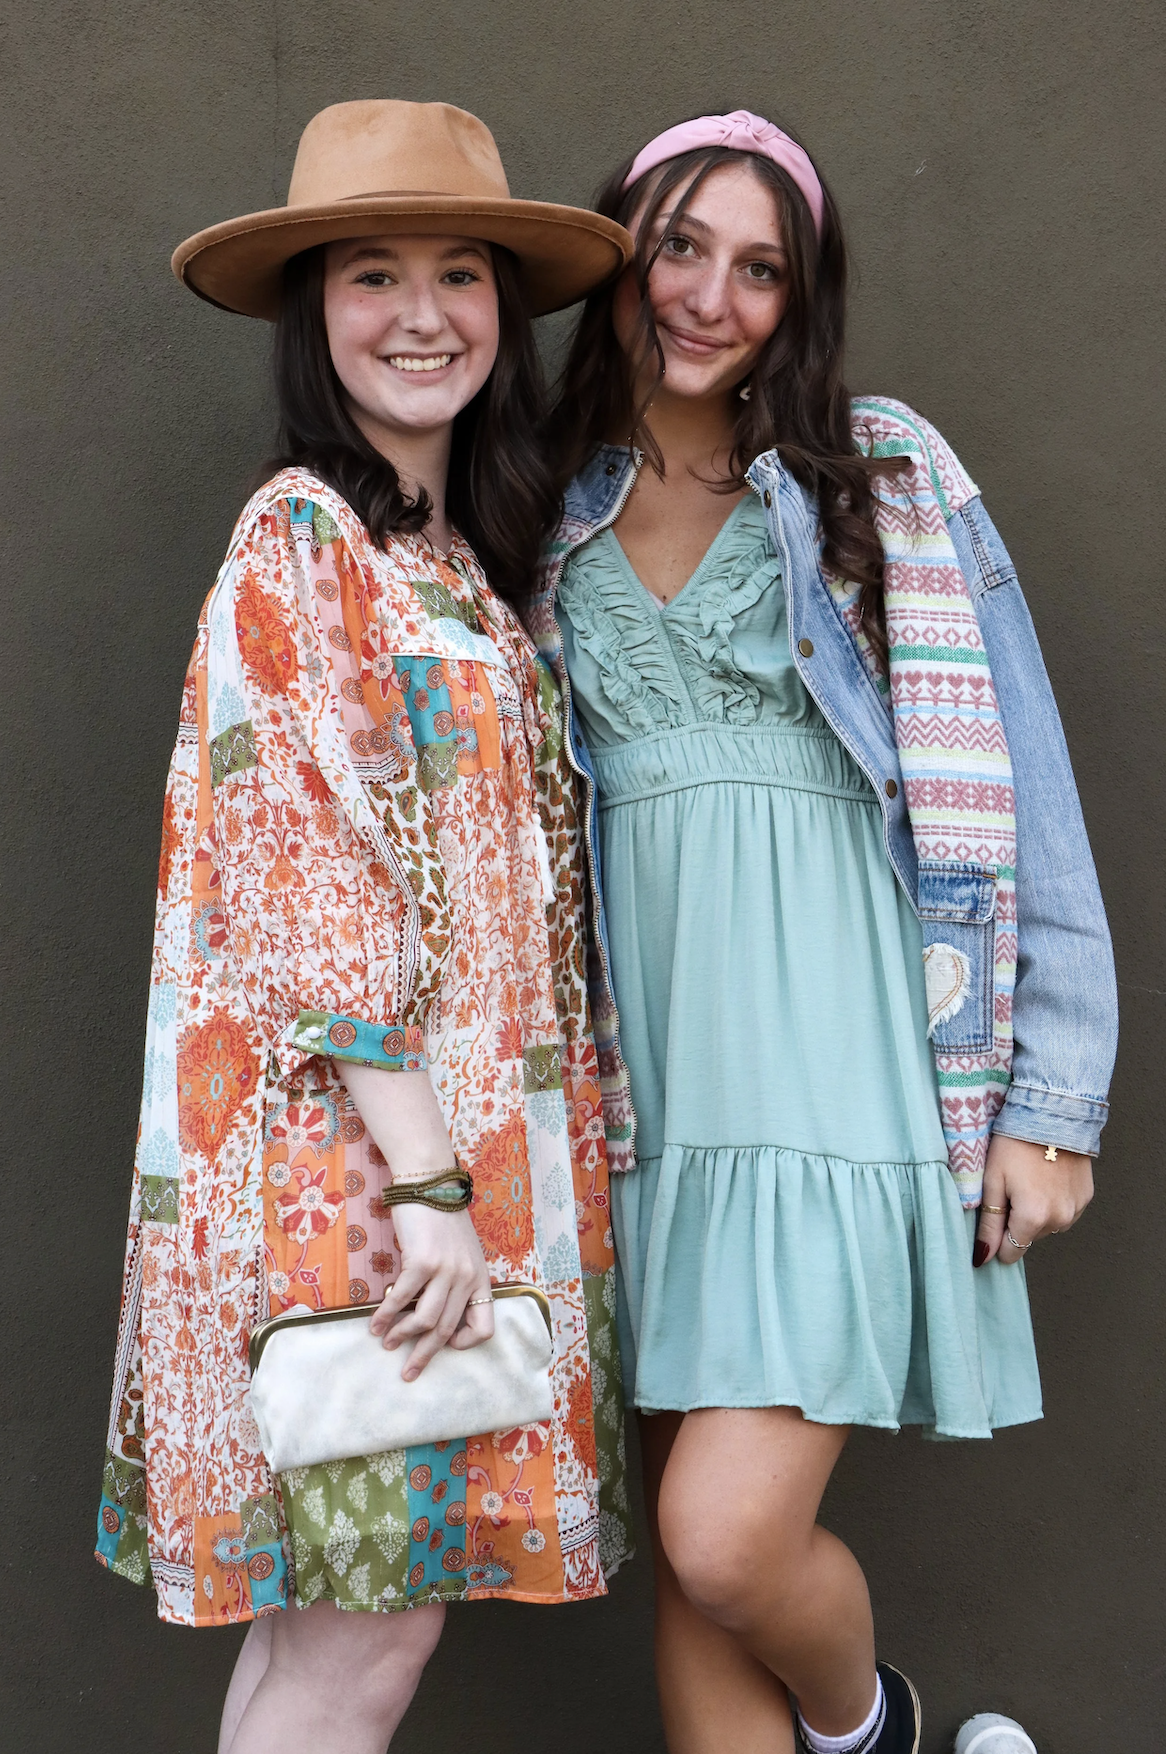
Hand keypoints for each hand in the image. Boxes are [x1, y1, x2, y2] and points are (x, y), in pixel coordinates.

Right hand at [368, 1201, 493, 1378]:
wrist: (430, 1185)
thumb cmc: (442, 1219)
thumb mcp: (462, 1252)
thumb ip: (457, 1280)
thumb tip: (436, 1313)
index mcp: (481, 1278)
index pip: (485, 1326)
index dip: (466, 1343)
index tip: (446, 1345)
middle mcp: (467, 1277)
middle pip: (447, 1329)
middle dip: (425, 1355)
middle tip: (408, 1373)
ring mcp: (445, 1270)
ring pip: (424, 1320)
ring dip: (402, 1337)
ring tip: (387, 1343)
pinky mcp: (422, 1261)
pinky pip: (401, 1299)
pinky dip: (386, 1316)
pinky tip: (375, 1323)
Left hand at [974, 1134, 1093, 1266]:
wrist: (1052, 1114)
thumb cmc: (1015, 1144)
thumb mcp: (993, 1181)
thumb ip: (989, 1224)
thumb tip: (983, 1257)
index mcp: (1033, 1218)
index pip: (1011, 1252)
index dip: (997, 1239)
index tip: (993, 1216)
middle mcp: (1059, 1220)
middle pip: (1029, 1237)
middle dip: (1016, 1220)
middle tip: (1011, 1187)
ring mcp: (1076, 1209)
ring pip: (1048, 1226)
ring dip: (1036, 1213)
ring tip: (1029, 1180)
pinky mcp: (1086, 1197)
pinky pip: (1065, 1212)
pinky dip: (1053, 1202)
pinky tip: (1045, 1178)